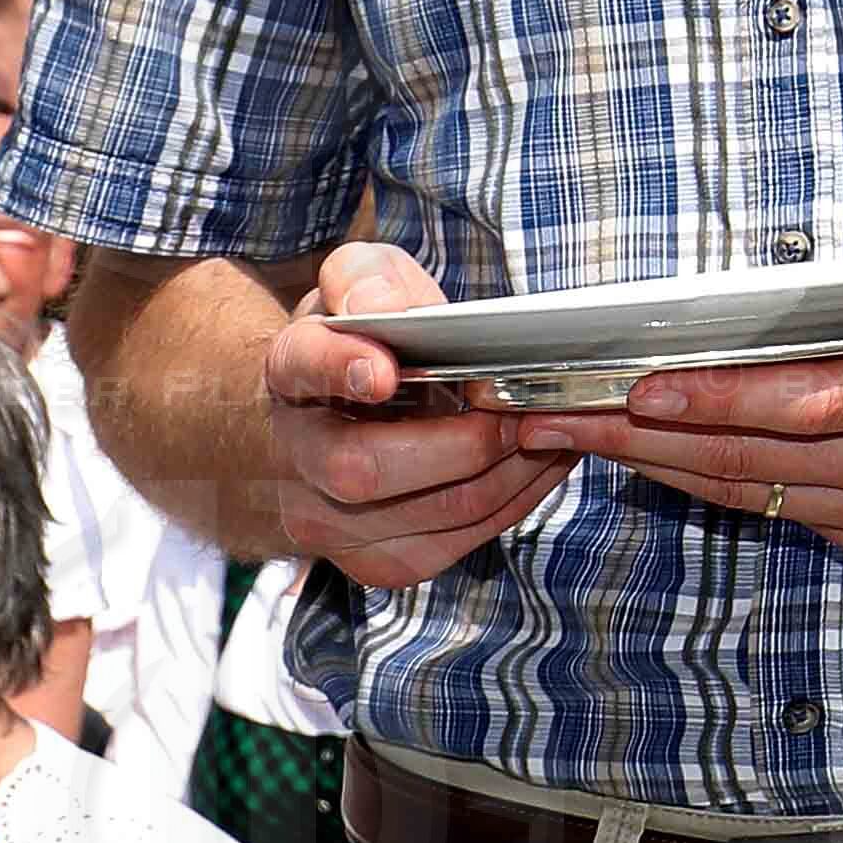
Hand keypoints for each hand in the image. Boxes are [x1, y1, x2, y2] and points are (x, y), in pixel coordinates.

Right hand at [264, 245, 544, 591]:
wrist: (330, 420)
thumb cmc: (359, 344)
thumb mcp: (358, 286)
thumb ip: (368, 281)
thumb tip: (386, 307)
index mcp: (290, 372)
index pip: (304, 367)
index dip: (340, 369)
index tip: (382, 373)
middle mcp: (294, 455)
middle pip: (366, 468)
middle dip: (466, 441)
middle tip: (522, 408)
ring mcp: (327, 520)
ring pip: (431, 509)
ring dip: (510, 471)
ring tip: (551, 430)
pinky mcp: (376, 561)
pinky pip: (459, 540)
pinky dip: (516, 500)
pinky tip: (540, 462)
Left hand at [536, 194, 842, 564]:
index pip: (803, 405)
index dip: (716, 399)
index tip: (641, 386)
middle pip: (752, 459)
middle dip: (645, 438)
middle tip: (555, 416)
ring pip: (752, 493)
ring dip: (658, 468)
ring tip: (574, 438)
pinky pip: (778, 509)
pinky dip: (709, 485)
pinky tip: (650, 457)